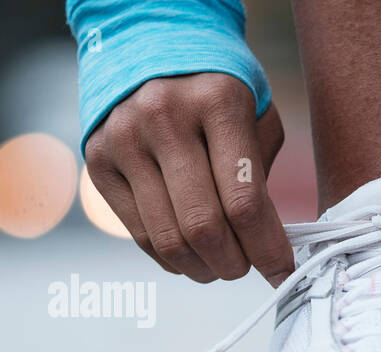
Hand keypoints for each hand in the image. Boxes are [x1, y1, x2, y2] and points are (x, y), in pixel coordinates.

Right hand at [84, 73, 293, 285]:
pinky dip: (171, 259)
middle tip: (247, 269)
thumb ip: (262, 177)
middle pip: (203, 226)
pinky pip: (139, 234)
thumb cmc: (217, 93)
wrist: (149, 49)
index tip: (282, 274)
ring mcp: (124, 139)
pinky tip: (191, 255)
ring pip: (168, 239)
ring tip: (221, 267)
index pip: (244, 201)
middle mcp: (164, 117)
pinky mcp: (99, 162)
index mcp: (217, 103)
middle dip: (234, 264)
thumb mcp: (257, 117)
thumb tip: (266, 247)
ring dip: (202, 269)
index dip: (267, 250)